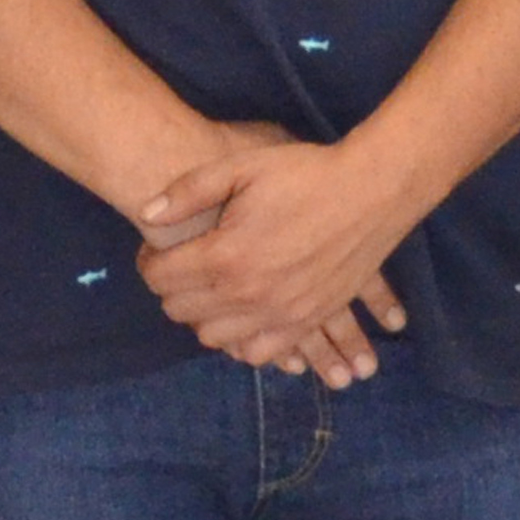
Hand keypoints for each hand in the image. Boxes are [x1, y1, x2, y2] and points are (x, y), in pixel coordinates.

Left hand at [132, 127, 431, 387]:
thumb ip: (187, 192)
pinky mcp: (307, 321)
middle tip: (180, 266)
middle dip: (170, 289)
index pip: (161, 279)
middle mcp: (249, 295)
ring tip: (211, 290)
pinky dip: (243, 341)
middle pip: (181, 312)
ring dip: (203, 317)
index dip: (149, 262)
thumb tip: (146, 216)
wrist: (373, 190)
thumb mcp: (241, 167)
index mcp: (226, 256)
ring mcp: (280, 314)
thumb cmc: (305, 174)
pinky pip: (260, 352)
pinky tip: (243, 317)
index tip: (156, 249)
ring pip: (214, 338)